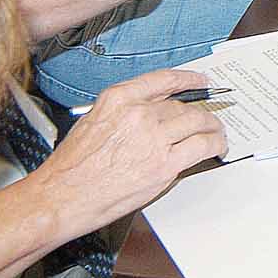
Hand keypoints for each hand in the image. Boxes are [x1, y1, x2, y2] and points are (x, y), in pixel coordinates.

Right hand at [35, 69, 228, 235]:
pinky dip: (215, 144)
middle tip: (208, 118)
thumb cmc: (71, 168)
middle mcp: (138, 113)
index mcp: (118, 99)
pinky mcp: (164, 164)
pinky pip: (202, 146)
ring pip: (198, 122)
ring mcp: (154, 138)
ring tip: (216, 132)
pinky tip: (217, 146)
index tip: (200, 82)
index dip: (188, 79)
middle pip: (183, 105)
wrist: (61, 198)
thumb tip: (152, 112)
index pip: (164, 80)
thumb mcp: (92, 122)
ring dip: (212, 127)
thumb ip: (124, 112)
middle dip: (199, 112)